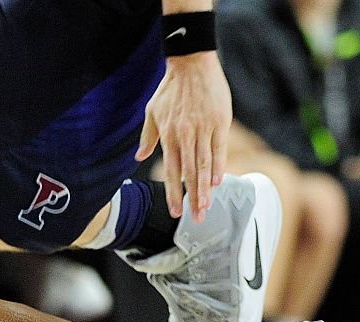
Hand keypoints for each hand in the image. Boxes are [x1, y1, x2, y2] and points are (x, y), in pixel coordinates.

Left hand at [136, 51, 231, 221]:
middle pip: (190, 174)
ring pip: (204, 165)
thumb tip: (139, 156)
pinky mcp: (220, 122)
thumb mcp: (152, 112)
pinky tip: (218, 182)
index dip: (174, 194)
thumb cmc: (169, 90)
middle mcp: (185, 136)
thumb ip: (147, 137)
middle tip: (197, 218)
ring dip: (206, 188)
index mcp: (169, 136)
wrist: (191, 64)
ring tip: (207, 206)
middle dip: (193, 198)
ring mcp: (204, 129)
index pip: (172, 171)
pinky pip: (219, 149)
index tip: (176, 212)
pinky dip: (218, 166)